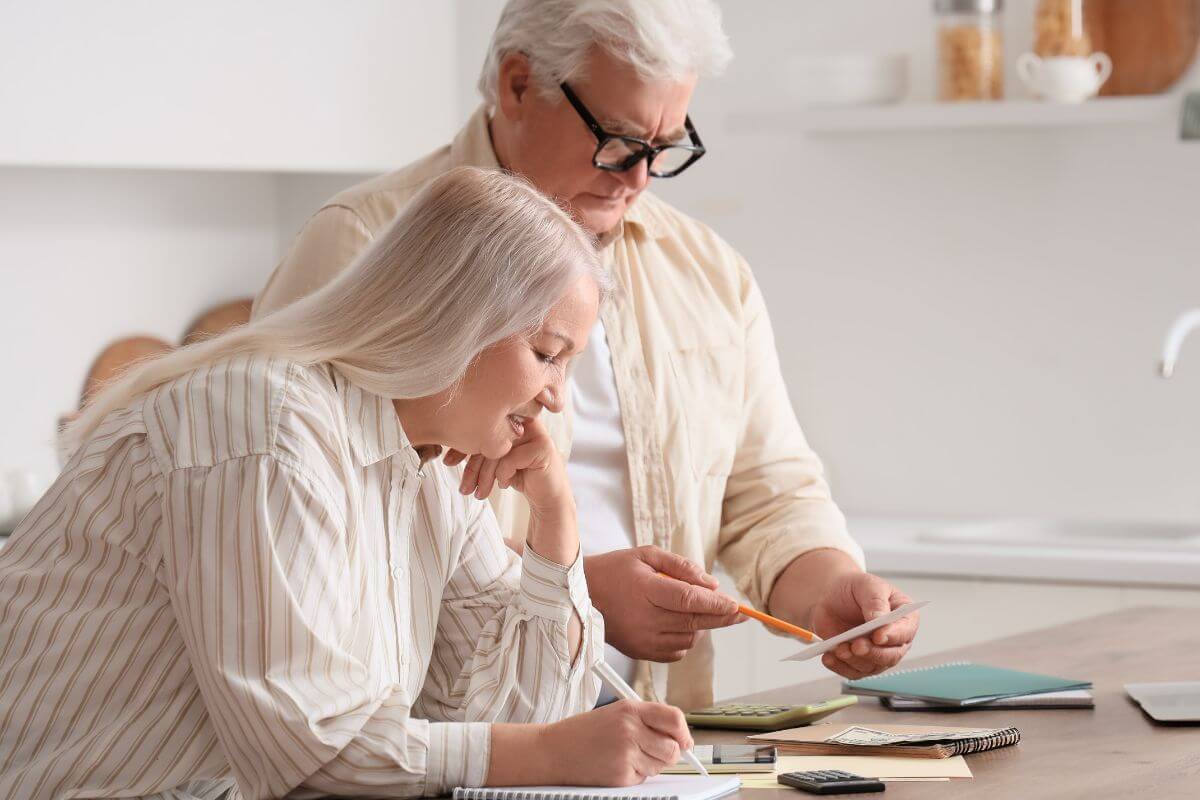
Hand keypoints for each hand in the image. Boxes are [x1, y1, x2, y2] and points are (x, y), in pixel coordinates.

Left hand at [447, 417, 576, 565]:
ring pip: (498, 449)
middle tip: (463, 488)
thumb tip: (445, 453)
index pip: (480, 427)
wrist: (546, 495)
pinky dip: (503, 475)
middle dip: (472, 467)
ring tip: (480, 493)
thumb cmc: (518, 474)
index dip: (462, 445)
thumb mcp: (493, 460)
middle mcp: (522, 420)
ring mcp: (535, 431)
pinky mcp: (543, 446)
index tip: (448, 462)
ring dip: (485, 476)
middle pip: (488, 437)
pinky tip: (505, 484)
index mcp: (509, 417)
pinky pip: (511, 459)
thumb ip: (478, 449)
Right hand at [540, 700, 692, 785]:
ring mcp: (626, 754)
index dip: (684, 732)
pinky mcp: (621, 775)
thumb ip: (647, 720)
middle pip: (673, 748)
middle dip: (670, 753)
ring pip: (661, 765)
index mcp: (630, 709)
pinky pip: (643, 778)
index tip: (685, 741)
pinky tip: (617, 765)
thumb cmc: (584, 732)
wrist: (553, 750)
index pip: (674, 718)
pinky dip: (636, 774)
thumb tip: (679, 738)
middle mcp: (630, 729)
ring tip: (628, 755)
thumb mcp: (616, 713)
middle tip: (657, 752)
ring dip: (652, 765)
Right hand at [584, 546, 743, 661]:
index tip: (737, 606)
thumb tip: (712, 585)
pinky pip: (676, 652)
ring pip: (689, 639)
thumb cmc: (614, 571)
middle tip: (740, 614)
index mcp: (646, 589)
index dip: (716, 604)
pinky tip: (677, 624)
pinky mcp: (641, 653)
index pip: (689, 600)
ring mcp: (643, 639)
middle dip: (722, 618)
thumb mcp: (646, 555)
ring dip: (700, 626)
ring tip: (689, 609)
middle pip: (694, 621)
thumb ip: (681, 567)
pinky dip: (685, 640)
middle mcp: (645, 618)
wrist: (581, 596)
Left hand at [811, 572, 918, 678]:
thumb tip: (879, 620)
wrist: (832, 598)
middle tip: (856, 646)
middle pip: (891, 656)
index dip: (893, 635)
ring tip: (838, 648)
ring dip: (854, 660)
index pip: (905, 631)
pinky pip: (853, 672)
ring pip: (871, 666)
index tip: (878, 635)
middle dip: (872, 652)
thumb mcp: (867, 586)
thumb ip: (875, 601)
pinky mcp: (860, 663)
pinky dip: (840, 667)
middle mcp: (894, 640)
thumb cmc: (854, 590)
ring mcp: (878, 653)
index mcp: (904, 618)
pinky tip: (829, 657)